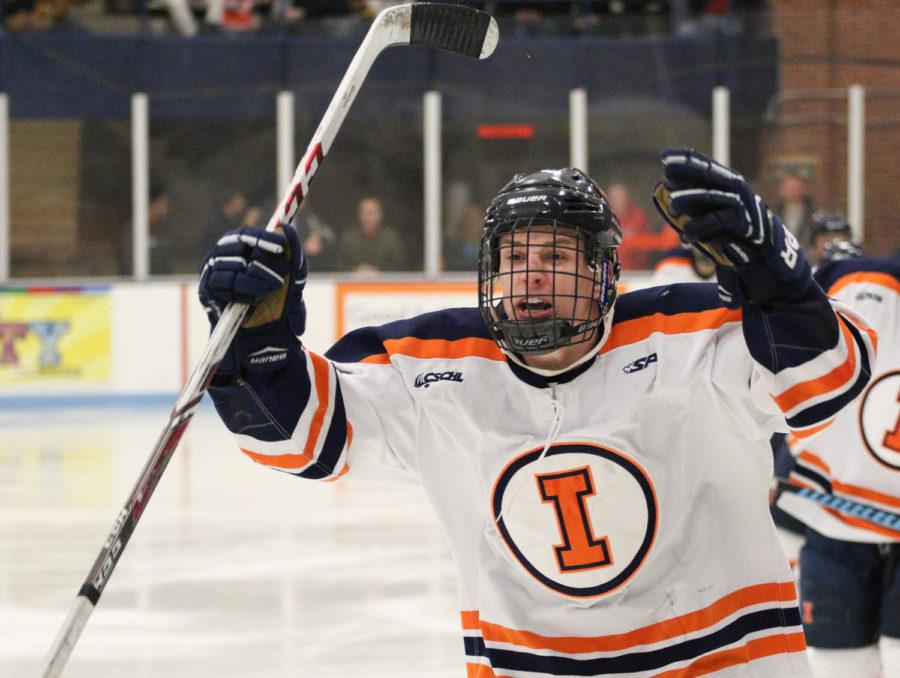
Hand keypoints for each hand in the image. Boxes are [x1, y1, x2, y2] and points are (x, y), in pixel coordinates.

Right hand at [198, 225, 306, 374]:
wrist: (261, 333)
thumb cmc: (277, 300)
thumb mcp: (292, 278)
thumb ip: (292, 254)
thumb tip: (286, 228)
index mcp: (242, 245)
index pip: (248, 234)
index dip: (264, 239)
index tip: (281, 248)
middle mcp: (224, 254)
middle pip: (239, 249)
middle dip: (264, 266)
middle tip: (279, 283)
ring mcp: (212, 270)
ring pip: (232, 268)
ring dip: (254, 283)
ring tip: (266, 294)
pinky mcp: (206, 290)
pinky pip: (221, 287)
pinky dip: (240, 294)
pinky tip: (251, 302)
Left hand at [652, 148, 809, 307]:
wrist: (761, 249)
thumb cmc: (729, 228)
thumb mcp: (710, 210)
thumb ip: (693, 201)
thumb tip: (664, 191)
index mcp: (726, 181)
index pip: (705, 164)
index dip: (686, 158)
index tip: (665, 156)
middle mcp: (734, 188)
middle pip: (708, 175)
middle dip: (687, 171)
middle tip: (666, 175)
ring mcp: (740, 204)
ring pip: (711, 196)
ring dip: (690, 200)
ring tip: (672, 207)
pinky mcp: (743, 223)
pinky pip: (717, 222)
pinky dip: (698, 229)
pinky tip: (686, 238)